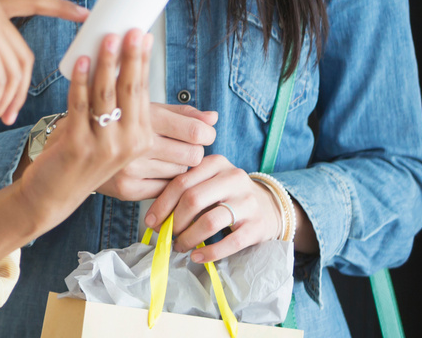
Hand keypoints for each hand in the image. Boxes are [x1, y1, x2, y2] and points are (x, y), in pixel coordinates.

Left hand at [14, 30, 154, 234]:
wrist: (53, 193)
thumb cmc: (81, 155)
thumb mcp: (107, 134)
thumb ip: (117, 105)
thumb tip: (119, 57)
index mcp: (140, 138)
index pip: (143, 92)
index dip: (142, 62)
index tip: (143, 34)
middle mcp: (128, 144)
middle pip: (131, 91)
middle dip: (131, 57)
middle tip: (131, 30)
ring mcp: (104, 146)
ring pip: (107, 95)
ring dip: (106, 63)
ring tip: (106, 38)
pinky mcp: (78, 145)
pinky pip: (79, 105)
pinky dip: (80, 80)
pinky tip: (79, 61)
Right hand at [95, 103, 218, 201]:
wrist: (76, 145)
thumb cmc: (118, 120)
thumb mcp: (146, 108)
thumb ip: (182, 113)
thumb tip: (213, 117)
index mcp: (144, 116)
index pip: (195, 132)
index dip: (206, 133)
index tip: (202, 132)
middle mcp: (137, 143)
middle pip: (193, 155)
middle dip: (193, 150)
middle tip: (180, 144)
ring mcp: (132, 168)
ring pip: (181, 173)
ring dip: (178, 165)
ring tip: (162, 155)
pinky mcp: (127, 190)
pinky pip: (165, 190)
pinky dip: (166, 181)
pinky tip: (154, 170)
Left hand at [142, 153, 282, 263]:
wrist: (270, 207)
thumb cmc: (228, 195)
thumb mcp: (210, 182)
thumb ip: (186, 191)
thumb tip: (155, 217)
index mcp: (216, 164)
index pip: (181, 182)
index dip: (162, 204)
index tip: (150, 221)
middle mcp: (233, 178)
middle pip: (193, 199)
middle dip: (174, 221)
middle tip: (166, 235)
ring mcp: (247, 202)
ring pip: (209, 221)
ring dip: (189, 238)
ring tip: (180, 246)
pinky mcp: (257, 226)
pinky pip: (229, 242)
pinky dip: (209, 252)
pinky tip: (197, 257)